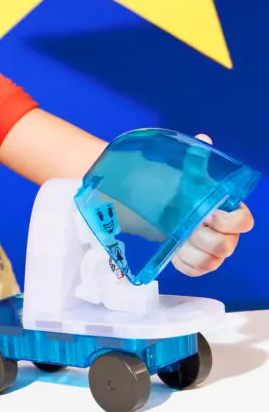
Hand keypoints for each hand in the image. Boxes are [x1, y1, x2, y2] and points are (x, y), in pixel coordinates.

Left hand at [171, 134, 254, 276]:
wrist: (167, 211)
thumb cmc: (185, 194)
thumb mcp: (189, 176)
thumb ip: (197, 160)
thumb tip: (202, 139)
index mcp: (230, 213)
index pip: (244, 222)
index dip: (228, 221)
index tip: (209, 214)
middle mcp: (227, 235)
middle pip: (226, 246)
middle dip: (204, 238)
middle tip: (187, 228)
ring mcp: (213, 252)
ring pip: (211, 262)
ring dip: (192, 253)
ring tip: (178, 240)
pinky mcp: (198, 264)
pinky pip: (197, 272)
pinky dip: (184, 265)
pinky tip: (175, 253)